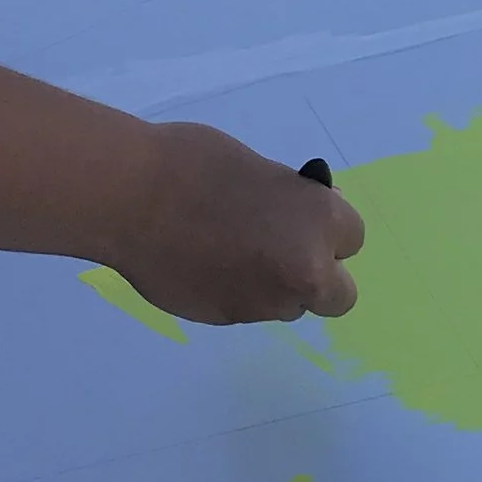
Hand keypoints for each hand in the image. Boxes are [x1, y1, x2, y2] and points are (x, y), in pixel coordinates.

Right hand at [107, 125, 364, 326]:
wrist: (130, 197)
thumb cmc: (194, 162)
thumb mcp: (263, 171)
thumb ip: (291, 204)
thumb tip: (301, 222)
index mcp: (317, 223)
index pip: (351, 239)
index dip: (326, 230)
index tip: (299, 218)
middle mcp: (302, 271)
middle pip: (338, 295)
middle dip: (316, 276)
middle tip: (280, 251)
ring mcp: (264, 302)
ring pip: (288, 304)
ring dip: (273, 286)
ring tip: (230, 254)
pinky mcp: (226, 319)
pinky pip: (246, 308)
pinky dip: (234, 291)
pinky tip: (203, 265)